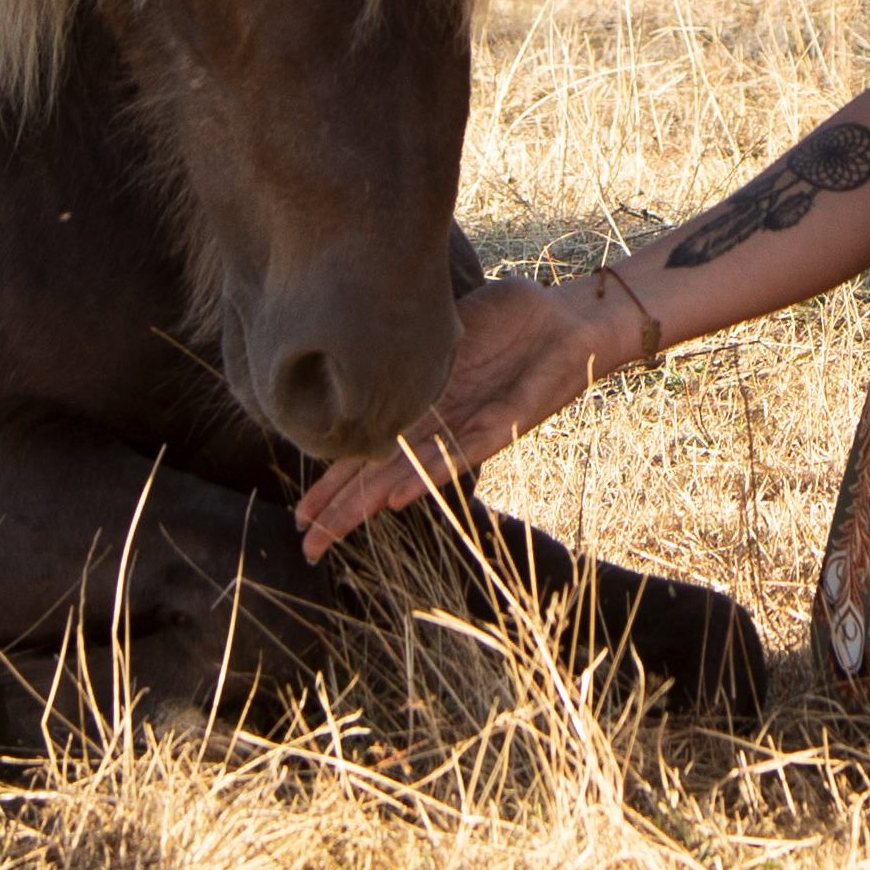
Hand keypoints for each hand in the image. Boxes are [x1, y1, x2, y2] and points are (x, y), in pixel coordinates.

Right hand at [296, 272, 634, 557]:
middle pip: (378, 477)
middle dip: (342, 512)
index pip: (366, 454)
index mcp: (421, 409)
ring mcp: (466, 430)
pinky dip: (425, 477)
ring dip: (371, 505)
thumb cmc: (511, 319)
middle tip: (307, 550)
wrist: (568, 319)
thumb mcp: (447, 328)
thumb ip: (410, 344)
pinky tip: (395, 498)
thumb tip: (363, 340)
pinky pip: (457, 457)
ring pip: (408, 477)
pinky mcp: (499, 426)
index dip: (332, 485)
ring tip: (334, 532)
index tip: (301, 517)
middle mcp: (439, 428)